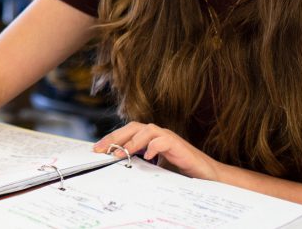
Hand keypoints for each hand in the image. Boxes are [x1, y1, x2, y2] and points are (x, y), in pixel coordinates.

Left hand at [94, 121, 222, 180]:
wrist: (205, 174)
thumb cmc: (180, 170)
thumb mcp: (154, 168)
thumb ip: (139, 164)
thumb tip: (117, 167)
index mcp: (150, 138)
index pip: (127, 132)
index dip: (111, 139)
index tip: (96, 149)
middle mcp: (157, 134)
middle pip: (133, 127)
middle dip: (115, 137)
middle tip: (100, 149)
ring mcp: (168, 138)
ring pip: (146, 130)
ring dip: (131, 141)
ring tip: (119, 153)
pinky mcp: (179, 146)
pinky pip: (164, 140)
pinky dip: (154, 146)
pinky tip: (147, 155)